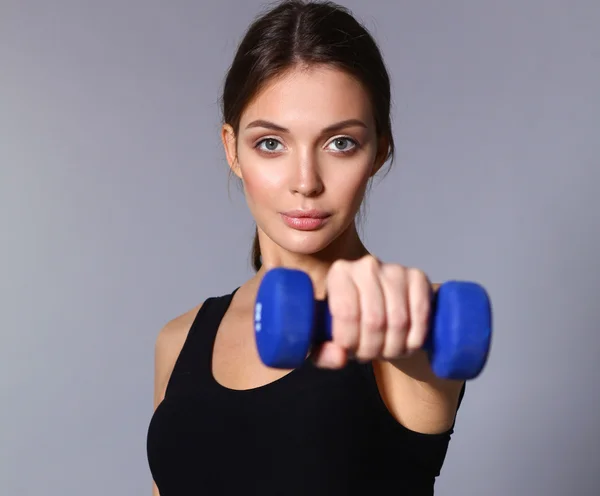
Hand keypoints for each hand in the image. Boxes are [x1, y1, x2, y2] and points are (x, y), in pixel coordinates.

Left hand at [312, 255, 432, 368]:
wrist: (377, 305)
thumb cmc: (347, 322)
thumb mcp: (327, 338)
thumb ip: (323, 352)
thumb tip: (340, 357)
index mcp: (339, 273)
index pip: (346, 312)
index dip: (349, 341)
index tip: (349, 350)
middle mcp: (367, 265)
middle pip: (374, 320)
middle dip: (371, 348)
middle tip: (368, 355)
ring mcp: (395, 269)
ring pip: (398, 321)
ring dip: (393, 347)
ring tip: (384, 351)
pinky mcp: (418, 277)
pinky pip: (420, 316)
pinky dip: (414, 339)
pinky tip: (405, 344)